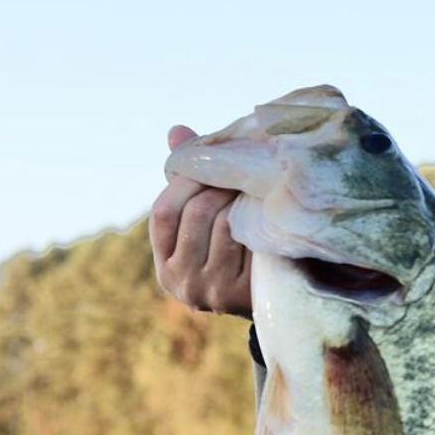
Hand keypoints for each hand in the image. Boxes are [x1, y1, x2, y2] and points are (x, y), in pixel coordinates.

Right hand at [149, 125, 252, 316]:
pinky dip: (254, 220)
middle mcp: (182, 283)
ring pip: (222, 223)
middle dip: (217, 185)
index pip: (163, 212)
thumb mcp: (206, 223)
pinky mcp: (240, 294)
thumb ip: (189, 182)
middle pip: (195, 213)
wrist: (272, 303)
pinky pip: (245, 241)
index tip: (207, 167)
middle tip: (238, 171)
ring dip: (239, 199)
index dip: (184, 183)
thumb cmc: (234, 253)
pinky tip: (263, 211)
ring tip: (251, 187)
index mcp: (165, 265)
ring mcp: (212, 291)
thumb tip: (176, 131)